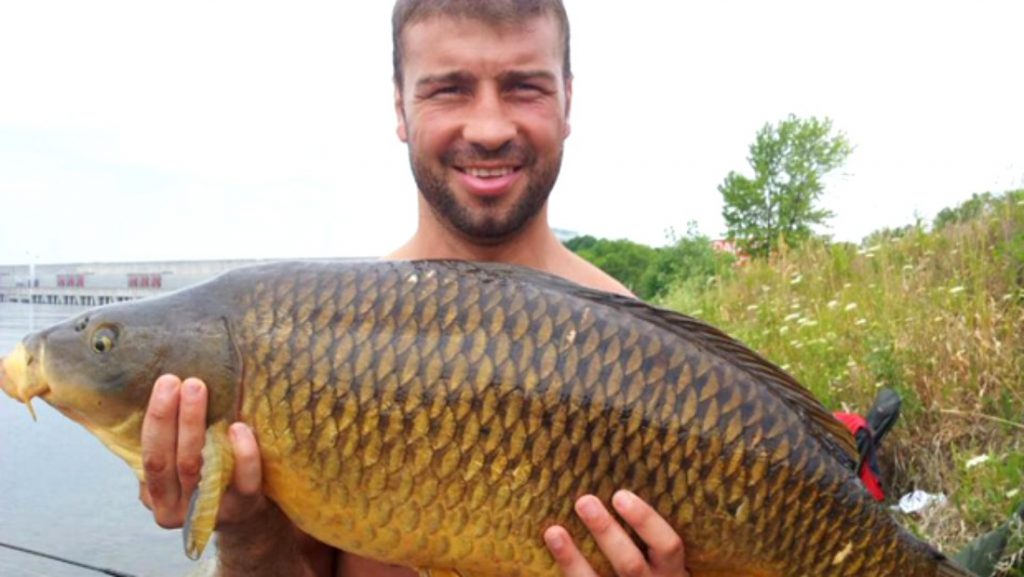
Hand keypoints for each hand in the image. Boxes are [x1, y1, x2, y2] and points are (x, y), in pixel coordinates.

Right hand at [138, 374, 267, 529]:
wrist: (246, 515)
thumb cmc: (206, 478)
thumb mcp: (178, 469)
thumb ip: (167, 445)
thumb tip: (163, 391)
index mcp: (158, 497)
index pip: (151, 458)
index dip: (157, 420)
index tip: (165, 382)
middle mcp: (180, 509)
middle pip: (173, 460)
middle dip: (176, 417)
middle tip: (186, 382)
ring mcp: (212, 510)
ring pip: (202, 466)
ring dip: (198, 425)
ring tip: (201, 390)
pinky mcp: (244, 506)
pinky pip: (243, 480)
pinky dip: (241, 453)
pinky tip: (238, 427)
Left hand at [544, 491, 688, 576]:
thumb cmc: (654, 569)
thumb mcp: (662, 558)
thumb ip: (650, 535)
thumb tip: (617, 487)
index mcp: (671, 570)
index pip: (668, 545)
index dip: (646, 521)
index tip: (620, 495)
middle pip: (631, 565)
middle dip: (606, 533)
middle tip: (584, 501)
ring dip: (573, 560)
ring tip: (554, 532)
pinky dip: (567, 568)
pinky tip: (551, 547)